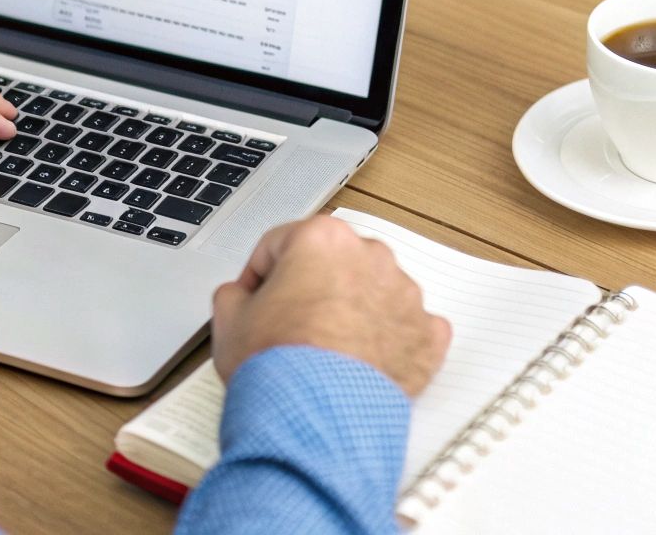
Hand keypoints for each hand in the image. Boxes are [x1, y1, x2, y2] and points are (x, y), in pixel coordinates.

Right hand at [211, 215, 451, 395]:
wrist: (315, 417)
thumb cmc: (278, 366)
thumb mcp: (228, 320)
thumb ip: (234, 293)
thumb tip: (241, 296)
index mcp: (322, 239)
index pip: (281, 245)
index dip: (260, 275)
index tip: (256, 297)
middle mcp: (370, 257)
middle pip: (333, 264)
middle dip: (313, 289)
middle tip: (291, 326)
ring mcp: (405, 295)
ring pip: (373, 293)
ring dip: (353, 312)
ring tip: (326, 351)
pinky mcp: (427, 335)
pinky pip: (409, 328)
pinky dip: (391, 342)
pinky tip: (364, 362)